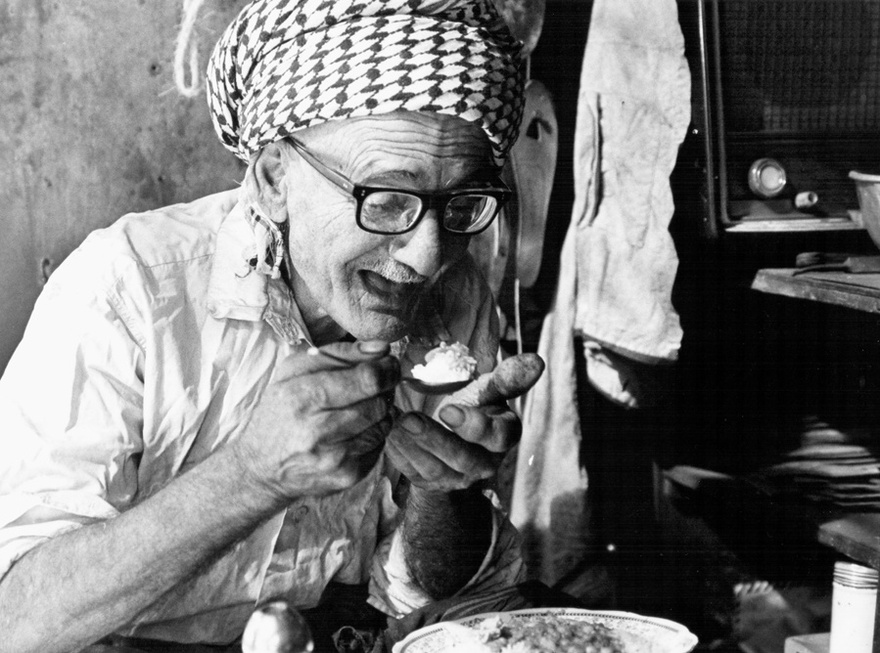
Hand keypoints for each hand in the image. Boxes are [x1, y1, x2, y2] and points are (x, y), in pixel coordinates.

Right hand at [233, 340, 399, 500]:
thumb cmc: (280, 412)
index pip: (366, 379)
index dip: (385, 368)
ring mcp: (335, 458)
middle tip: (382, 380)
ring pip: (384, 424)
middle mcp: (318, 431)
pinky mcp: (347, 476)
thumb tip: (381, 347)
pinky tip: (354, 430)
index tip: (388, 362)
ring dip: (381, 410)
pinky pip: (379, 446)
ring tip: (362, 405)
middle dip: (386, 387)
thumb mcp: (293, 372)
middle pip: (379, 402)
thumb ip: (338, 354)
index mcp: (301, 397)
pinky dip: (374, 433)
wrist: (262, 468)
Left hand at [385, 353, 543, 490]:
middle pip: (462, 458)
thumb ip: (509, 378)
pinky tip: (388, 436)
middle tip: (409, 418)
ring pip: (436, 470)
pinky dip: (400, 457)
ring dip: (414, 448)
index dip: (474, 427)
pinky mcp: (432, 484)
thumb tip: (537, 361)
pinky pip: (415, 475)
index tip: (448, 409)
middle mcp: (484, 462)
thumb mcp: (490, 390)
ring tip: (394, 426)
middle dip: (435, 439)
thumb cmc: (474, 405)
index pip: (497, 437)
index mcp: (503, 436)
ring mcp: (457, 478)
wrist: (451, 434)